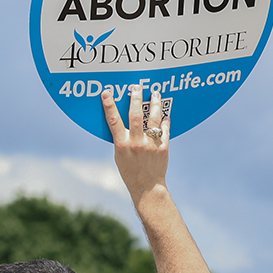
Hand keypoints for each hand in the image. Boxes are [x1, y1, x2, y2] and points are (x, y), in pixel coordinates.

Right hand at [101, 81, 168, 206]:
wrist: (147, 186)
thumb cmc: (130, 171)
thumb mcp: (119, 155)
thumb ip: (122, 139)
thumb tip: (125, 122)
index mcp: (122, 144)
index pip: (114, 121)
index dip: (109, 106)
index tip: (106, 93)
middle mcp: (136, 142)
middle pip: (136, 115)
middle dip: (135, 98)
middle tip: (137, 87)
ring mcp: (151, 144)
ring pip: (154, 118)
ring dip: (154, 103)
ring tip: (155, 93)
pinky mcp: (163, 147)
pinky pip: (165, 129)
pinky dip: (165, 121)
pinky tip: (165, 114)